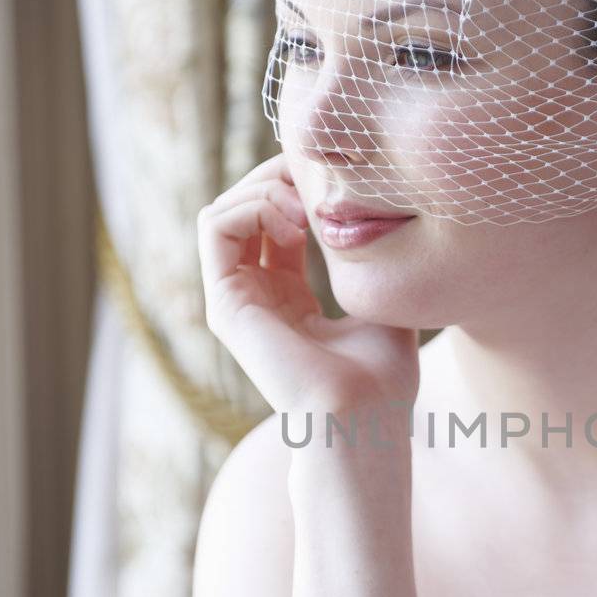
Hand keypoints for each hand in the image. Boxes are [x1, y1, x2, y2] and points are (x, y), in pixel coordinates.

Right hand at [197, 152, 420, 418]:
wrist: (365, 418)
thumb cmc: (383, 378)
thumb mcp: (381, 303)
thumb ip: (368, 262)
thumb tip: (376, 216)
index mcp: (287, 295)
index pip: (274, 219)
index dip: (298, 185)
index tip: (337, 178)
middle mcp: (255, 295)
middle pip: (244, 207)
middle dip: (277, 178)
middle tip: (317, 182)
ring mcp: (236, 300)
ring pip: (222, 210)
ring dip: (263, 189)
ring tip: (305, 206)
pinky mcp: (226, 305)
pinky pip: (214, 226)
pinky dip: (251, 206)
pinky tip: (293, 221)